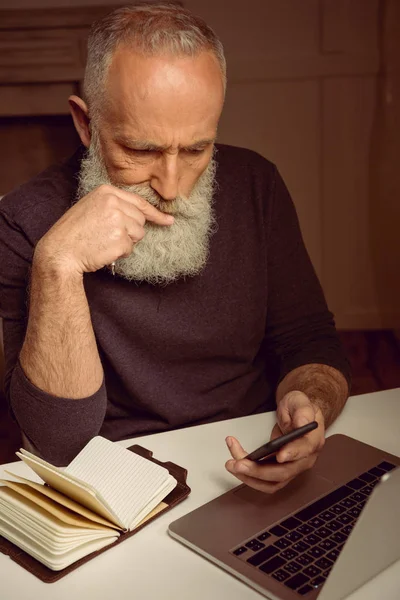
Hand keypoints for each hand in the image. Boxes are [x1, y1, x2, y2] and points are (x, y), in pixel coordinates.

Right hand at [34, 184, 173, 274]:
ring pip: (139, 234)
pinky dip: (121, 253)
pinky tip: (104, 249)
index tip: (168, 220)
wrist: (60, 251)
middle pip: (140, 219)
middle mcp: (114, 203)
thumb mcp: (91, 207)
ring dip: (126, 242)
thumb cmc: (74, 232)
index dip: (155, 213)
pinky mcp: (121, 239)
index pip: (139, 202)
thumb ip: (113, 205)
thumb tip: (140, 213)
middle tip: (108, 235)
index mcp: (106, 191)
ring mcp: (118, 221)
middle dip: (131, 230)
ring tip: (105, 241)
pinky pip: (131, 248)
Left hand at [225, 391, 324, 492]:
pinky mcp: (279, 470)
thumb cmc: (299, 408)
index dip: (291, 454)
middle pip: (283, 473)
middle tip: (238, 463)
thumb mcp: (301, 401)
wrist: (297, 414)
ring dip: (249, 477)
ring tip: (232, 464)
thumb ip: (303, 411)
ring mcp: (291, 467)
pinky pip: (264, 479)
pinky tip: (236, 462)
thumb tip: (303, 422)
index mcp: (312, 442)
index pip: (304, 451)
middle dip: (259, 471)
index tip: (279, 455)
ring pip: (271, 482)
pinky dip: (249, 474)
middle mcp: (304, 459)